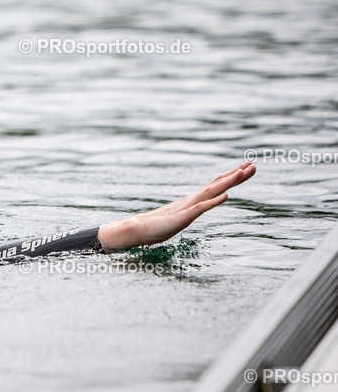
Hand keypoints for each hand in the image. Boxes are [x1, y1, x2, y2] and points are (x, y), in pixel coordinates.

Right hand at [97, 161, 255, 250]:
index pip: (216, 185)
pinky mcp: (183, 216)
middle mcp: (193, 199)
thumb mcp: (180, 218)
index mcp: (193, 200)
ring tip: (243, 172)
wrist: (138, 228)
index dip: (231, 176)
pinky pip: (202, 207)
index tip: (246, 168)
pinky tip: (226, 196)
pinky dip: (215, 201)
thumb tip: (196, 209)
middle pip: (217, 184)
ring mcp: (188, 206)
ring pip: (211, 191)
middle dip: (236, 174)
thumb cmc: (157, 225)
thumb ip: (189, 212)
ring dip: (228, 182)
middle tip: (253, 163)